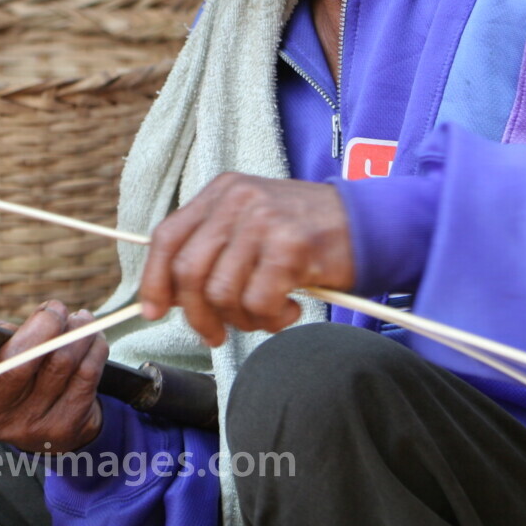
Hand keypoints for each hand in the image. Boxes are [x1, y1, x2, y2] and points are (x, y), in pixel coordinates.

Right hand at [0, 301, 105, 452]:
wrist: (58, 434)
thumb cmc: (22, 385)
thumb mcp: (2, 368)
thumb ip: (5, 344)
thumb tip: (37, 320)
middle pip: (19, 363)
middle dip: (44, 324)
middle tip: (55, 308)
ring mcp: (32, 427)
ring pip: (60, 363)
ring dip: (76, 331)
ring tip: (80, 319)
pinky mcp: (66, 428)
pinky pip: (86, 375)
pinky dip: (93, 348)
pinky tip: (92, 338)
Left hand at [139, 173, 354, 345]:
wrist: (370, 223)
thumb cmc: (307, 234)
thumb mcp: (252, 224)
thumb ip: (213, 250)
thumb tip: (169, 297)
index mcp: (221, 192)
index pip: (167, 237)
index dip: (155, 279)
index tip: (155, 310)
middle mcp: (237, 200)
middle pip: (189, 271)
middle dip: (197, 315)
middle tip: (217, 333)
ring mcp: (263, 220)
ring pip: (222, 292)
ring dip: (241, 319)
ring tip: (265, 314)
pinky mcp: (290, 245)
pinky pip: (258, 302)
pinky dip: (270, 319)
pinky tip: (289, 310)